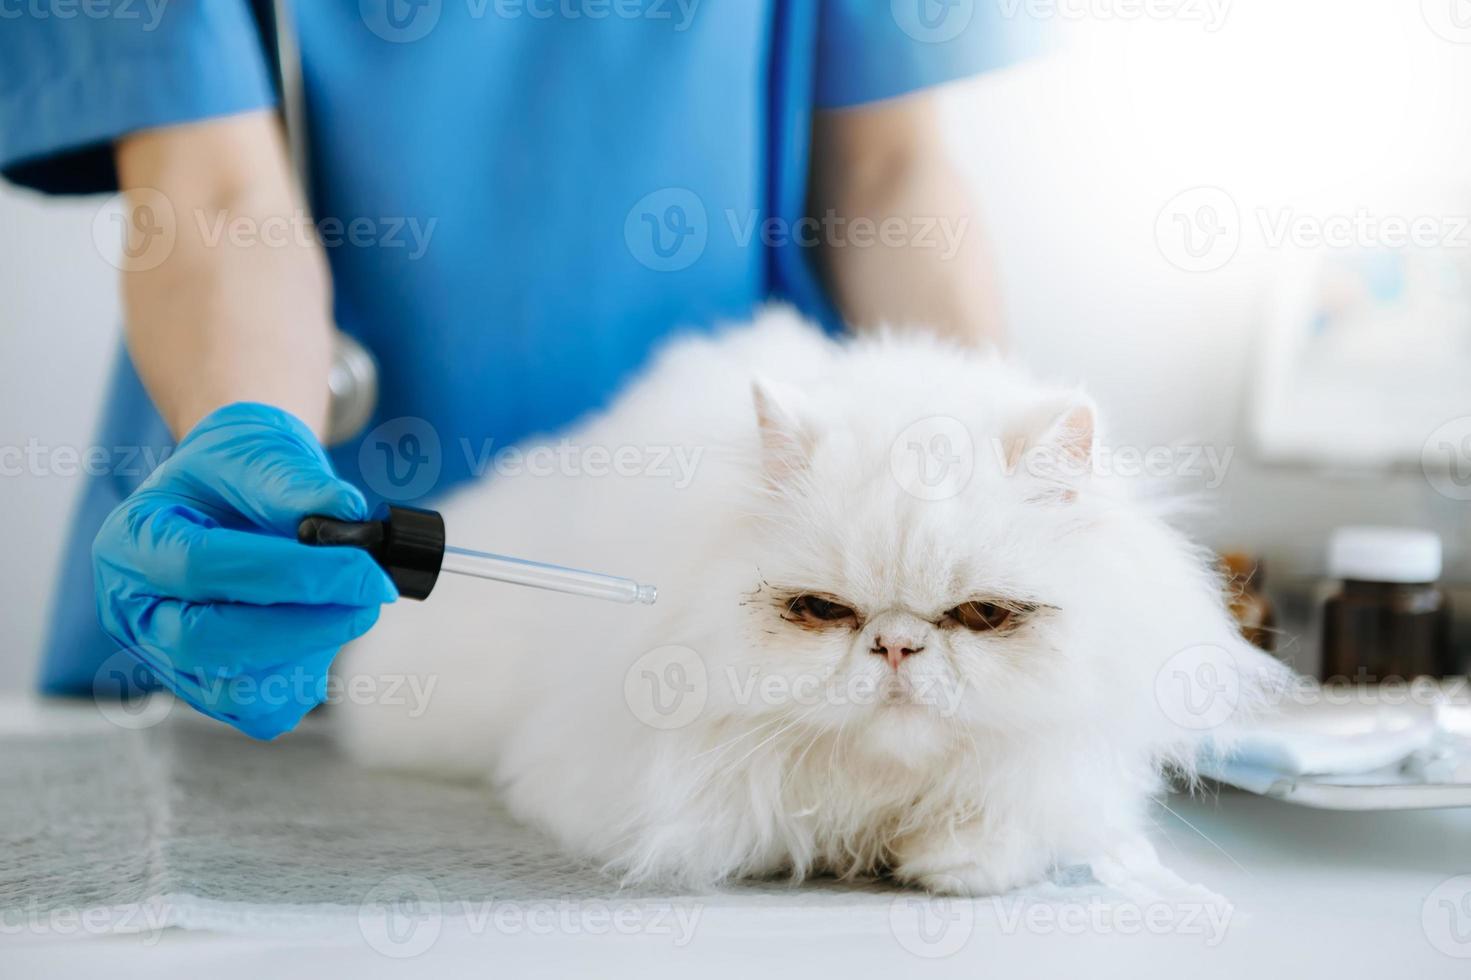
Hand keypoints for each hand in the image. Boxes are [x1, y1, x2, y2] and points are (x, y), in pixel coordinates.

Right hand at [93, 402, 397, 738]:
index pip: (201, 566)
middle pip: (207, 642)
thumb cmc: (236, 472)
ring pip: (235, 689)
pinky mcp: (206, 688)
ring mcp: (165, 658)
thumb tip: (348, 514)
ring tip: (347, 603)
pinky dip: (304, 675)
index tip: (365, 570)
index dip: (292, 574)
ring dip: (311, 652)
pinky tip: (324, 630)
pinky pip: (258, 709)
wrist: (231, 495)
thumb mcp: (257, 452)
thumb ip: (295, 482)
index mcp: (131, 542)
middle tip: (371, 594)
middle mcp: (134, 610)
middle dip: (306, 624)